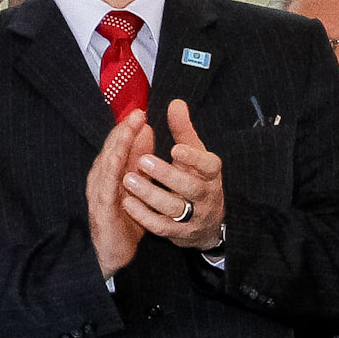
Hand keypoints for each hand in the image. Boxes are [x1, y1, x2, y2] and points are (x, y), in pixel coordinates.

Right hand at [86, 110, 152, 275]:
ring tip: (129, 128)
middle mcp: (101, 180)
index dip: (128, 129)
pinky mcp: (101, 208)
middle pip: (111, 150)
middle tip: (138, 113)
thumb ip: (141, 160)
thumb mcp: (138, 185)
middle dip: (123, 130)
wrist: (114, 254)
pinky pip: (106, 185)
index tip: (141, 113)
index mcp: (110, 174)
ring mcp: (99, 193)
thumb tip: (147, 132)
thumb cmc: (125, 220)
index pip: (118, 146)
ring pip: (107, 163)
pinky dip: (112, 169)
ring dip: (117, 145)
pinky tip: (119, 157)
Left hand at [123, 99, 225, 249]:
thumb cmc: (196, 179)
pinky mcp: (180, 234)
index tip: (176, 148)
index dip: (193, 158)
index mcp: (211, 174)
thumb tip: (175, 103)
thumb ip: (183, 130)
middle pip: (190, 188)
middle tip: (142, 161)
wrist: (208, 223)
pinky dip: (144, 216)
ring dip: (150, 195)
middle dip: (167, 175)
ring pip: (174, 209)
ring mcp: (194, 218)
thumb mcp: (194, 154)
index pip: (209, 165)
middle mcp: (206, 196)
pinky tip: (127, 203)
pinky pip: (162, 228)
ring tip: (128, 180)